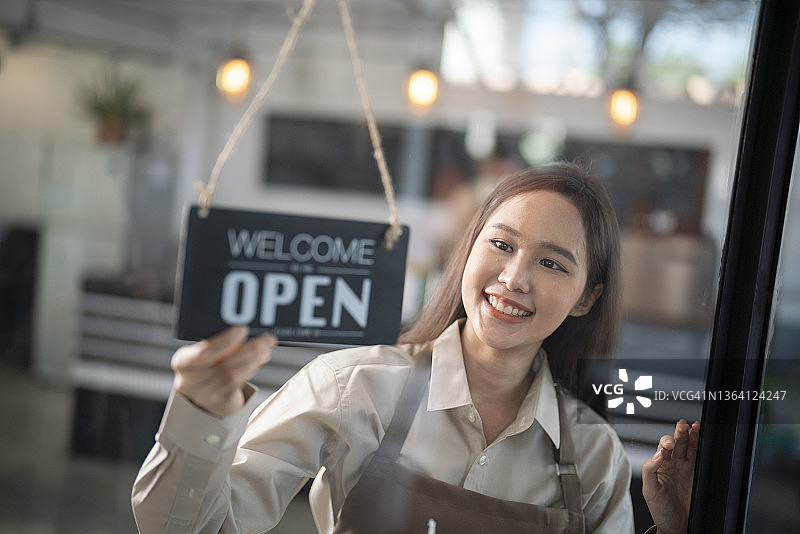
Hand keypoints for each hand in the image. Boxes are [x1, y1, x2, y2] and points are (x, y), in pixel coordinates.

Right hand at [171, 326, 275, 416]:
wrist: (205, 393)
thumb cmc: (208, 364)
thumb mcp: (207, 351)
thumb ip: (221, 342)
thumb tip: (249, 329)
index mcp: (183, 362)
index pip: (202, 354)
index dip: (224, 342)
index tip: (242, 329)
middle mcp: (189, 381)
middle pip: (221, 366)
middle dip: (248, 350)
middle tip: (265, 339)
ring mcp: (203, 396)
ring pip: (232, 377)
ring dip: (254, 359)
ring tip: (267, 347)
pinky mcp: (218, 403)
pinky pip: (237, 385)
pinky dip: (252, 367)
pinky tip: (262, 357)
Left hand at [642, 419, 699, 533]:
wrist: (676, 525)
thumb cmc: (660, 509)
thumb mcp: (649, 491)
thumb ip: (649, 470)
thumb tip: (656, 454)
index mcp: (658, 465)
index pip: (662, 448)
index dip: (666, 442)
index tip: (670, 444)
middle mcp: (672, 463)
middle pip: (676, 443)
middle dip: (679, 433)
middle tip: (683, 425)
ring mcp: (685, 468)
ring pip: (689, 447)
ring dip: (692, 436)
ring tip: (696, 426)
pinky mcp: (697, 474)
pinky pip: (699, 457)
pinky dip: (701, 447)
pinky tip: (703, 438)